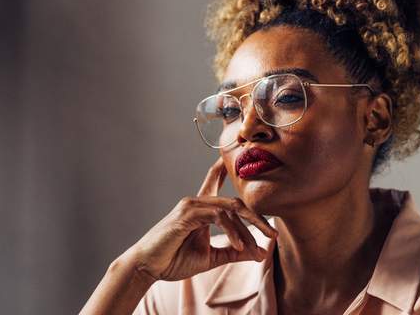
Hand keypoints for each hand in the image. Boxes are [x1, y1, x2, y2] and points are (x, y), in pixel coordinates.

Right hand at [119, 158, 278, 281]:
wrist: (147, 267)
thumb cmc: (174, 260)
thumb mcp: (211, 257)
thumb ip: (234, 252)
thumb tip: (260, 252)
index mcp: (200, 208)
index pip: (215, 181)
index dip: (227, 168)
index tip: (242, 152)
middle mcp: (196, 201)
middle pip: (235, 202)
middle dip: (256, 218)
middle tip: (272, 235)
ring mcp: (191, 206)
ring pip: (230, 209)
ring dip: (246, 230)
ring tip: (256, 248)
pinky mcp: (187, 215)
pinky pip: (218, 217)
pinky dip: (232, 231)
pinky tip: (239, 246)